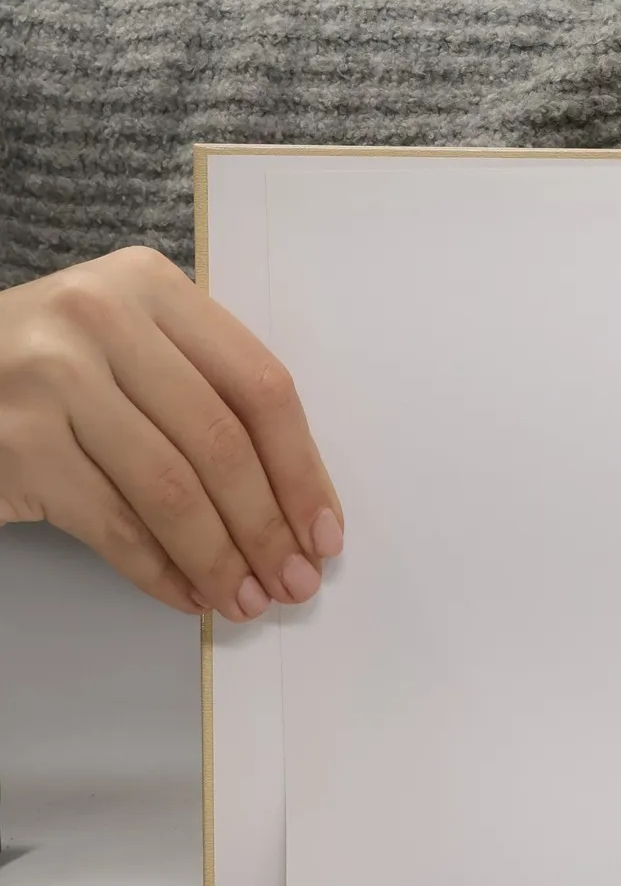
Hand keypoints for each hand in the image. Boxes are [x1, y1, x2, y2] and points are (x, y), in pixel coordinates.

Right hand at [0, 246, 342, 620]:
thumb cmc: (51, 367)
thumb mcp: (131, 345)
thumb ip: (206, 392)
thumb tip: (295, 504)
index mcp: (151, 286)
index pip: (259, 386)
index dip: (301, 468)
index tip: (325, 530)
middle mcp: (101, 320)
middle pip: (221, 442)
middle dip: (268, 527)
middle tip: (294, 582)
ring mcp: (50, 380)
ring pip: (170, 490)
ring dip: (219, 559)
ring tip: (245, 600)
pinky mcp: (13, 444)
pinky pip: (110, 523)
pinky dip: (158, 570)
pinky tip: (187, 595)